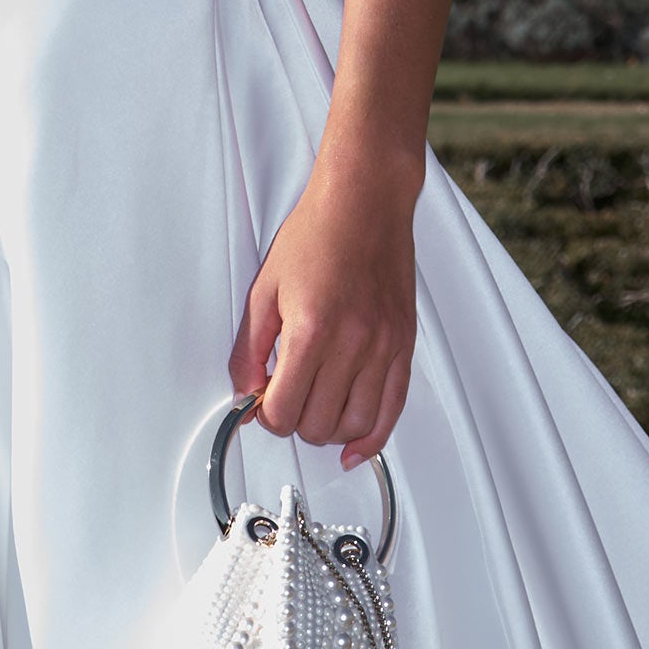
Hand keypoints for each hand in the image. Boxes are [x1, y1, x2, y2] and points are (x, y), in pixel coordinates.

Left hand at [227, 150, 418, 469]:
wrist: (365, 201)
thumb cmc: (316, 235)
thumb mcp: (265, 289)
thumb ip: (249, 349)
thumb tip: (243, 393)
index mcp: (312, 329)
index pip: (283, 410)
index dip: (265, 415)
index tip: (260, 403)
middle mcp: (353, 343)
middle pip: (318, 424)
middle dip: (294, 421)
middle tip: (284, 399)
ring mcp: (384, 347)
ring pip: (355, 426)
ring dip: (329, 431)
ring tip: (314, 410)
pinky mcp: (404, 346)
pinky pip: (392, 410)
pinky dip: (372, 438)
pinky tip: (355, 447)